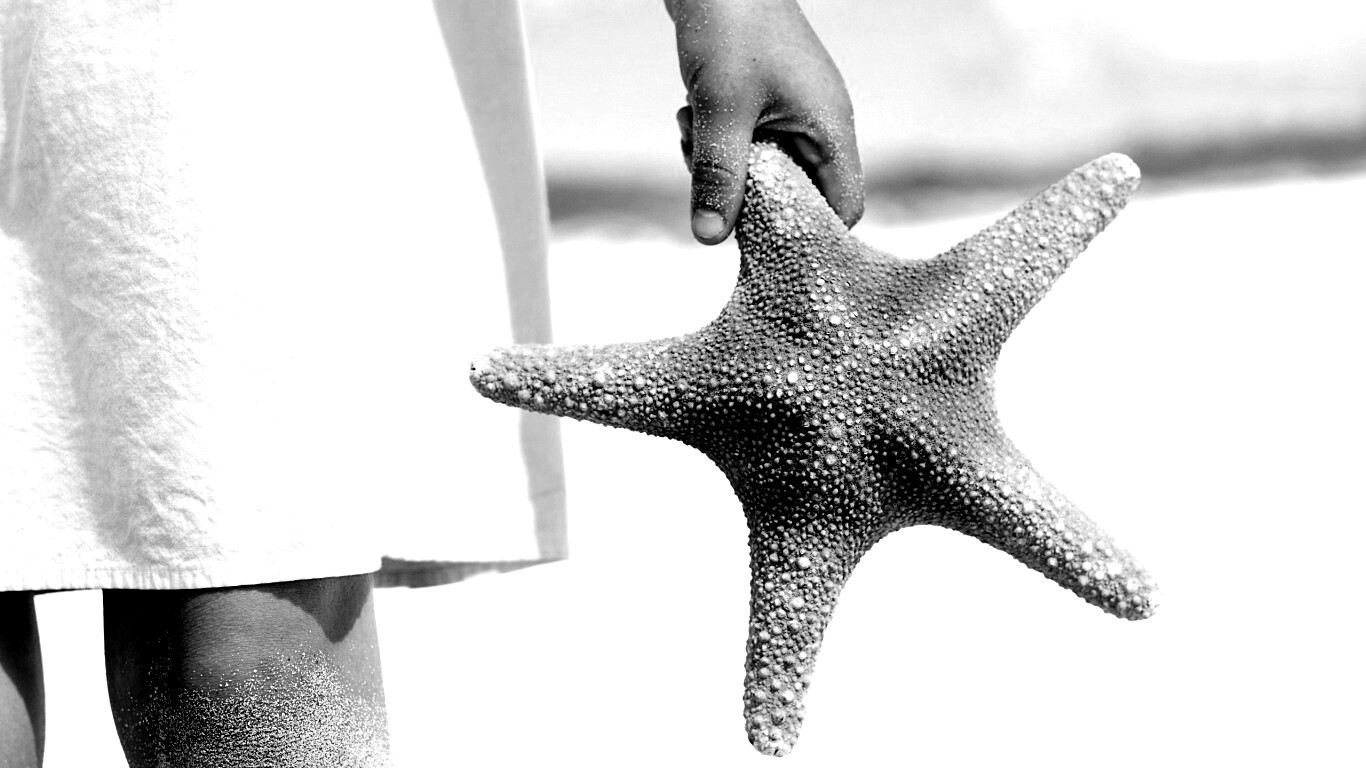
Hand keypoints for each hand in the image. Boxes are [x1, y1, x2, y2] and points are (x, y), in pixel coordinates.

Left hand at [666, 0, 862, 244]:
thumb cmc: (731, 27)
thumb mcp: (720, 110)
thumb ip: (718, 177)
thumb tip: (711, 236)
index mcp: (830, 128)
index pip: (843, 207)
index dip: (808, 232)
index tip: (759, 238)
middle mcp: (819, 125)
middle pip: (797, 195)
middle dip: (746, 194)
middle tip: (704, 169)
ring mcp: (794, 113)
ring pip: (763, 172)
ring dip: (722, 166)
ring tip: (691, 131)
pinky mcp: (766, 104)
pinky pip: (746, 145)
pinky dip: (716, 143)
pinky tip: (689, 116)